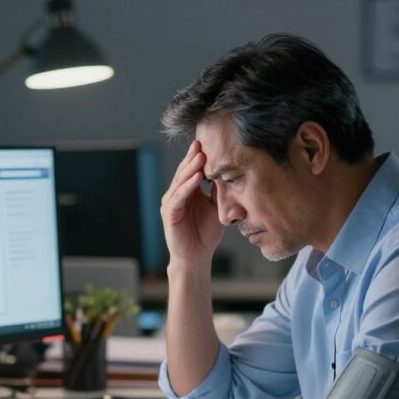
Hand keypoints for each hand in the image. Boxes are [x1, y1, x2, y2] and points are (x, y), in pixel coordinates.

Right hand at [160, 141, 223, 269]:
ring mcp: (171, 203)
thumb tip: (229, 171)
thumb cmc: (206, 233)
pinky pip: (179, 197)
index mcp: (187, 191)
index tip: (209, 141)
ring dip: (190, 168)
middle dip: (194, 157)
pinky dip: (187, 186)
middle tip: (202, 143)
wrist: (197, 257)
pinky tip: (197, 177)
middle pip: (184, 171)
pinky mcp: (169, 214)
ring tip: (201, 157)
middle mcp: (176, 194)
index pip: (192, 169)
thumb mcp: (217, 207)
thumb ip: (219, 191)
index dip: (199, 156)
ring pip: (181, 182)